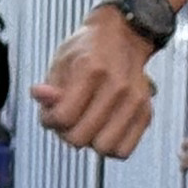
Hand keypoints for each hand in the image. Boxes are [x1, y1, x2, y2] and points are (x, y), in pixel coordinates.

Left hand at [33, 12, 156, 159]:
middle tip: (68, 121)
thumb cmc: (89, 50)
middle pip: (81, 137)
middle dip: (66, 133)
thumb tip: (40, 97)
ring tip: (87, 126)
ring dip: (90, 142)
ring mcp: (134, 101)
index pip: (64, 116)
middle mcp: (116, 86)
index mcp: (91, 69)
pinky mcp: (146, 113)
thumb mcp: (61, 61)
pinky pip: (124, 150)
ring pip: (104, 148)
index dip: (50, 120)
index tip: (51, 114)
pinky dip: (110, 147)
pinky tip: (103, 131)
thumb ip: (50, 86)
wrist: (124, 37)